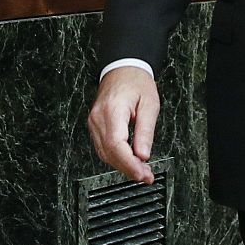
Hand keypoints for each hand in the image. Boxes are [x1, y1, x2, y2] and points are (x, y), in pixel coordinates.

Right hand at [87, 66, 160, 183]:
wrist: (122, 69)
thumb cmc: (136, 82)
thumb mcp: (149, 104)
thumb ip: (146, 131)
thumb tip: (143, 155)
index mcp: (112, 110)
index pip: (116, 145)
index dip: (129, 164)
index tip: (142, 174)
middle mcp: (98, 117)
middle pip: (109, 153)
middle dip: (129, 168)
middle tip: (147, 176)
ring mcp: (94, 122)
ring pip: (105, 153)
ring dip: (123, 166)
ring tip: (141, 171)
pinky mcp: (95, 125)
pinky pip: (103, 147)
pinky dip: (116, 158)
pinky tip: (129, 161)